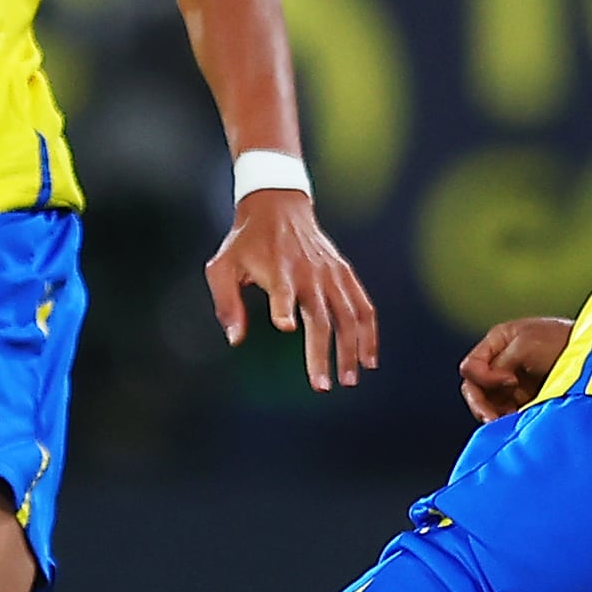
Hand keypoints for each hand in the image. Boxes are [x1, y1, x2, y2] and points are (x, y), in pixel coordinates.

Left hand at [209, 190, 377, 390]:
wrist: (278, 205)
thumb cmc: (245, 242)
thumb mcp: (222, 266)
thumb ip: (226, 303)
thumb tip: (234, 339)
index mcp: (278, 269)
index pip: (283, 290)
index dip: (284, 306)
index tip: (285, 326)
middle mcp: (308, 272)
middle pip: (321, 316)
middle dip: (323, 353)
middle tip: (321, 386)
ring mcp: (331, 273)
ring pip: (348, 316)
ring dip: (351, 350)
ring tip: (349, 381)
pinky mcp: (344, 273)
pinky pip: (363, 306)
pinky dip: (369, 333)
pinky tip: (368, 360)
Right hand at [458, 316, 576, 420]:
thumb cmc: (565, 341)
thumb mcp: (526, 344)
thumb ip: (500, 363)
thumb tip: (493, 385)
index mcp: (499, 342)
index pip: (471, 367)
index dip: (485, 377)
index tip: (511, 381)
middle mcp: (504, 363)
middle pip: (475, 389)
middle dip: (482, 404)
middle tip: (493, 419)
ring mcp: (516, 383)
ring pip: (490, 405)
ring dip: (495, 415)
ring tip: (507, 424)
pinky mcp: (529, 400)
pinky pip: (508, 414)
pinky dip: (509, 421)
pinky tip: (518, 425)